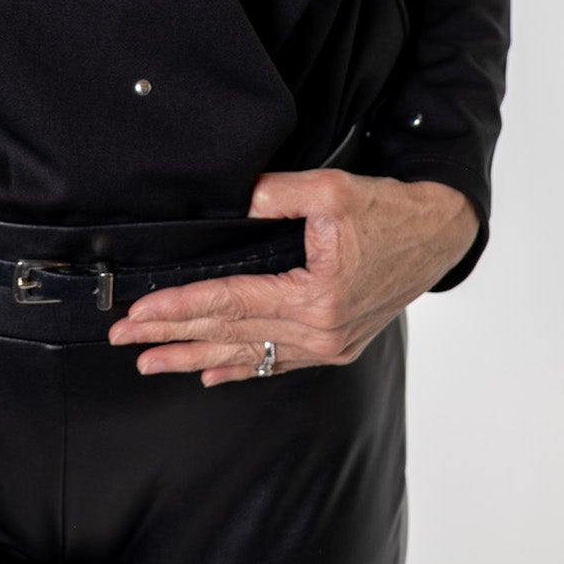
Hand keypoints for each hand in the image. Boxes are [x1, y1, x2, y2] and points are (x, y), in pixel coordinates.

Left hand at [106, 170, 478, 384]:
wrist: (438, 235)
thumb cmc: (389, 211)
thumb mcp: (335, 189)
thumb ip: (279, 194)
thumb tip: (236, 199)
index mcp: (316, 298)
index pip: (230, 303)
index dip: (179, 308)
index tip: (139, 312)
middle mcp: (320, 332)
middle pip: (230, 335)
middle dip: (172, 338)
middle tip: (124, 339)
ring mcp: (328, 345)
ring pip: (249, 356)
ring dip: (196, 359)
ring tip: (152, 362)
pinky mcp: (336, 345)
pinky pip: (277, 362)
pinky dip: (241, 368)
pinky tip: (210, 374)